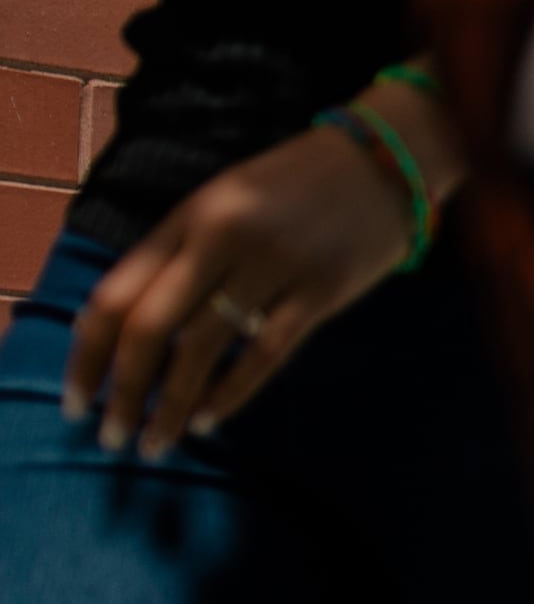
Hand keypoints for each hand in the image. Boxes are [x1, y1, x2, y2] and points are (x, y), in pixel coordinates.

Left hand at [65, 125, 413, 457]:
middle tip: (110, 437)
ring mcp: (276, 263)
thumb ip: (177, 252)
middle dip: (124, 391)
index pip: (116, 295)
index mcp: (191, 215)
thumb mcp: (223, 202)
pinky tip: (209, 419)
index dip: (87, 356)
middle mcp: (224, 237)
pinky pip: (267, 352)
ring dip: (173, 405)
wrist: (386, 160)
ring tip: (157, 444)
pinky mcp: (324, 289)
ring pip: (204, 348)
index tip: (76, 399)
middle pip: (151, 327)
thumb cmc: (295, 186)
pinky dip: (232, 391)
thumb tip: (123, 326)